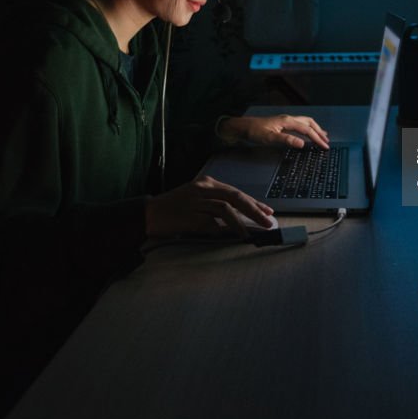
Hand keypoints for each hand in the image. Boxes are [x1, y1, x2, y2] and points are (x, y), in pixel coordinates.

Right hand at [145, 175, 273, 238]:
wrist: (149, 214)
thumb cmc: (174, 208)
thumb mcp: (197, 199)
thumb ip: (216, 204)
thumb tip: (241, 216)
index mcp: (207, 183)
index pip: (236, 191)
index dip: (254, 202)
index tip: (268, 211)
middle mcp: (203, 188)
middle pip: (235, 197)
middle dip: (254, 210)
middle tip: (268, 222)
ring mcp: (196, 202)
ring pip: (226, 208)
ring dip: (242, 221)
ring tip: (252, 233)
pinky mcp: (190, 216)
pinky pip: (212, 223)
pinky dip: (225, 229)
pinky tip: (234, 236)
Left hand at [219, 114, 329, 149]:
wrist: (242, 127)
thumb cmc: (254, 132)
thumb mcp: (270, 138)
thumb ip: (287, 140)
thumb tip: (302, 143)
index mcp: (287, 121)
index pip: (307, 130)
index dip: (317, 138)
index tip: (324, 146)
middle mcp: (288, 119)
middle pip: (309, 123)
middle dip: (319, 132)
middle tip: (327, 142)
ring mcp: (285, 120)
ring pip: (305, 122)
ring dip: (315, 129)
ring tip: (323, 136)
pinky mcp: (282, 123)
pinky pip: (300, 124)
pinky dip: (308, 128)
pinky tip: (307, 133)